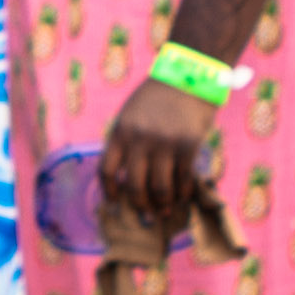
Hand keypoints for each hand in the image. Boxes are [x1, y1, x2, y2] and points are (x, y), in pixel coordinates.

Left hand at [97, 78, 222, 251]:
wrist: (189, 76)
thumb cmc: (157, 97)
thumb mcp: (131, 113)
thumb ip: (125, 140)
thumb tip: (124, 176)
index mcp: (120, 131)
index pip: (106, 170)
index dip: (108, 192)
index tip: (114, 204)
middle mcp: (139, 139)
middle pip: (134, 186)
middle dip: (140, 206)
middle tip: (146, 217)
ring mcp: (164, 143)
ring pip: (160, 187)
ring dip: (163, 204)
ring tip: (165, 212)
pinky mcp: (188, 145)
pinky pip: (183, 178)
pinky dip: (183, 191)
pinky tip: (183, 197)